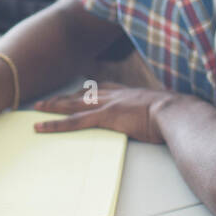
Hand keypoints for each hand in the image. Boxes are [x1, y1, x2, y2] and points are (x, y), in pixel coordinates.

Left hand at [31, 83, 179, 143]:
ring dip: (54, 107)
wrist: (177, 112)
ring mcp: (108, 104)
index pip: (102, 89)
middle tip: (47, 100)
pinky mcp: (104, 117)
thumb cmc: (176, 115)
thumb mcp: (163, 111)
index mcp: (129, 93)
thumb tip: (159, 122)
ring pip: (73, 105)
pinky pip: (74, 122)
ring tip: (37, 109)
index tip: (78, 92)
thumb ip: (155, 114)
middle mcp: (115, 95)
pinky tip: (42, 127)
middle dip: (64, 97)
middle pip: (83, 94)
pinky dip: (56, 124)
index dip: (87, 91)